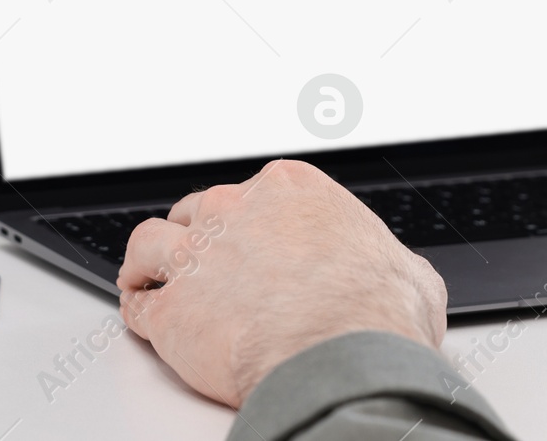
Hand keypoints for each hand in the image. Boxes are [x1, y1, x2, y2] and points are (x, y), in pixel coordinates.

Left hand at [117, 159, 446, 408]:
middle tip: (201, 264)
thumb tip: (402, 276)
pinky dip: (139, 309)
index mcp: (287, 189)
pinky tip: (144, 316)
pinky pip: (139, 303)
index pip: (249, 194)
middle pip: (195, 212)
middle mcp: (233, 210)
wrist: (343, 356)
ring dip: (148, 261)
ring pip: (150, 243)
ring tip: (146, 276)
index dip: (245, 223)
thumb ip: (389, 260)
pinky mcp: (173, 308)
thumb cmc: (377, 315)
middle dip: (197, 237)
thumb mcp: (407, 271)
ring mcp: (197, 255)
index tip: (246, 241)